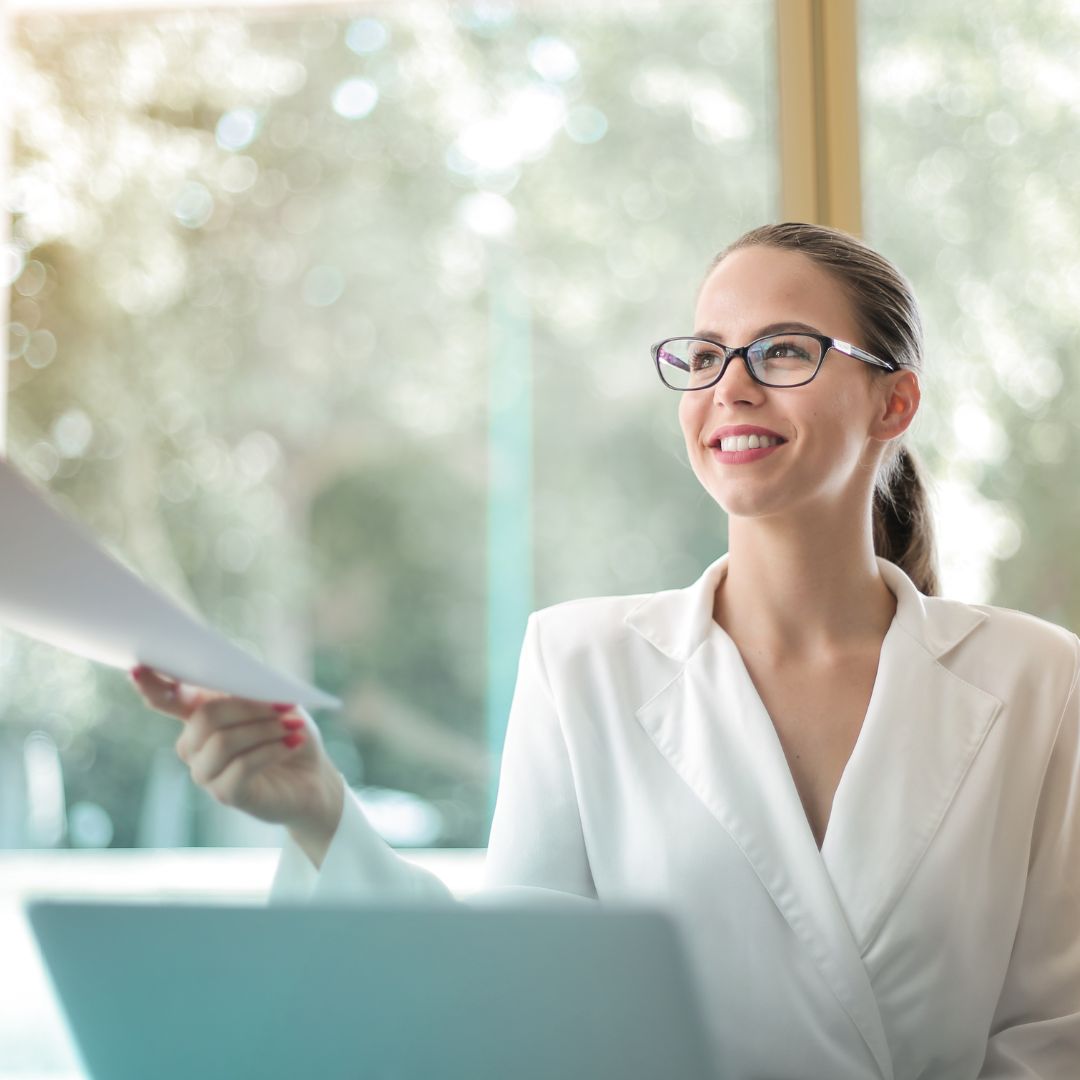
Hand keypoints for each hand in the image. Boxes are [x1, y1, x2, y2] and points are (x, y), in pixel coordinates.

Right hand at [128, 666, 343, 854]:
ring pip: (223, 742)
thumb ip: (252, 690)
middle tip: (287, 706)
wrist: (313, 779)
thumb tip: (241, 678)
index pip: (166, 699)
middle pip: (205, 717)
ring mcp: (205, 772)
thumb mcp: (277, 703)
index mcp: (200, 715)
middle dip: (249, 707)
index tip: (138, 668)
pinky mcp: (225, 794)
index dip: (152, 685)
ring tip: (294, 726)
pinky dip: (272, 750)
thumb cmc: (289, 734)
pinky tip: (292, 743)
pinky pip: (241, 766)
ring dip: (265, 730)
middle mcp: (194, 745)